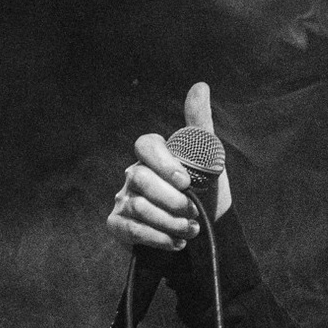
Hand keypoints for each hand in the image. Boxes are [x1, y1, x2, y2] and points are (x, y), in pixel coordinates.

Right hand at [103, 82, 232, 251]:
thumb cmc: (205, 191)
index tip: (187, 181)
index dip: (164, 163)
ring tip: (192, 230)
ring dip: (170, 222)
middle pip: (141, 180)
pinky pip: (130, 230)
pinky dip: (158, 238)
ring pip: (138, 207)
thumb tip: (200, 85)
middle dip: (172, 200)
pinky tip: (178, 242)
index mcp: (153, 156)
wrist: (207, 232)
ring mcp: (123, 199)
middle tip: (195, 212)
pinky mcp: (119, 224)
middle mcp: (133, 175)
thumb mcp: (208, 159)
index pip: (145, 145)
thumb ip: (200, 124)